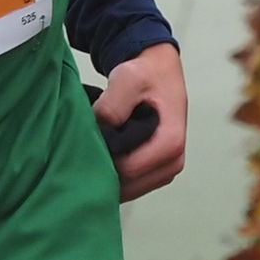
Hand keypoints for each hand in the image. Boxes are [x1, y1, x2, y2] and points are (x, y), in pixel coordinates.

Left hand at [97, 45, 188, 203]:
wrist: (158, 71)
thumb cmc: (145, 74)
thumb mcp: (128, 79)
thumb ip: (113, 105)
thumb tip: (100, 131)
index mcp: (170, 143)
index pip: (128, 170)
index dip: (103, 159)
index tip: (86, 142)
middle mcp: (173, 162)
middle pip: (129, 185)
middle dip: (105, 170)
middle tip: (86, 148)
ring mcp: (166, 169)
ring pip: (129, 188)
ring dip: (110, 174)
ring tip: (96, 149)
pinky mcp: (157, 171)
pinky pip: (132, 184)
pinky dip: (116, 174)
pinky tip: (104, 155)